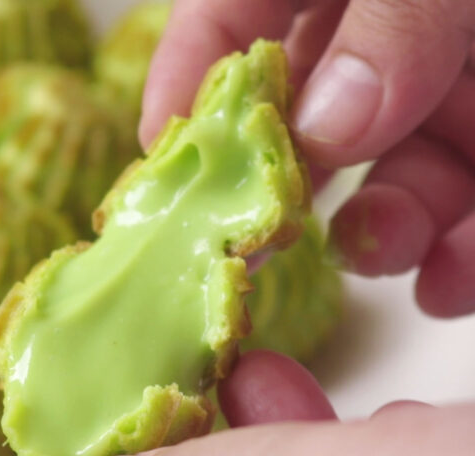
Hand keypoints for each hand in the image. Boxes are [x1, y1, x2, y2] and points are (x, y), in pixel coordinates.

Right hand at [141, 0, 474, 317]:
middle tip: (261, 245)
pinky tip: (450, 280)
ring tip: (383, 255)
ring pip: (398, 163)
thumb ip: (390, 23)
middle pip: (311, 110)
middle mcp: (383, 21)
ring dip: (383, 229)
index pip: (231, 12)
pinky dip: (463, 246)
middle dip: (290, 187)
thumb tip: (324, 130)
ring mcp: (452, 70)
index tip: (160, 169)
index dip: (186, 85)